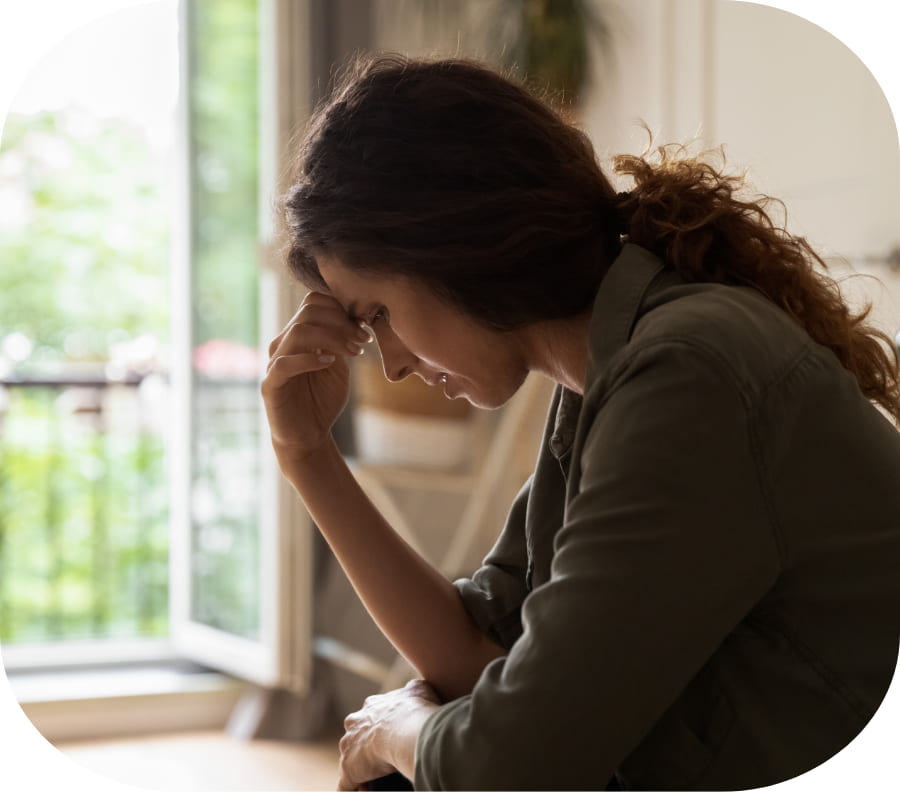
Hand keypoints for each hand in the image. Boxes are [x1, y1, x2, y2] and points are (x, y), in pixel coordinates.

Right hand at [261, 291, 370, 466]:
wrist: (309, 435)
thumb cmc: (323, 399)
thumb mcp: (339, 366)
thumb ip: (342, 342)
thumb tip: (357, 318)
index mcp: (299, 335)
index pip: (313, 303)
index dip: (341, 308)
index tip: (364, 327)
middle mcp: (284, 343)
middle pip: (308, 312)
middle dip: (342, 322)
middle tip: (364, 339)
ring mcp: (275, 362)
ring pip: (299, 332)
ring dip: (332, 338)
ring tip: (354, 352)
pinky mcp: (270, 384)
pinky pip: (285, 363)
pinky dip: (310, 359)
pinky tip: (330, 363)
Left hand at [338, 679, 440, 790]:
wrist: (404, 728)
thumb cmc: (414, 709)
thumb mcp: (418, 690)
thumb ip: (413, 690)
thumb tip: (415, 690)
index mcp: (371, 707)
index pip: (371, 717)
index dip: (381, 728)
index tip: (391, 736)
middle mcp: (355, 723)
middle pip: (356, 736)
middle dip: (366, 745)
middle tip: (384, 757)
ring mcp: (349, 746)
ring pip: (351, 759)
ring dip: (361, 769)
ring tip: (377, 779)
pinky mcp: (348, 769)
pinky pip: (347, 784)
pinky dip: (354, 788)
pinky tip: (364, 790)